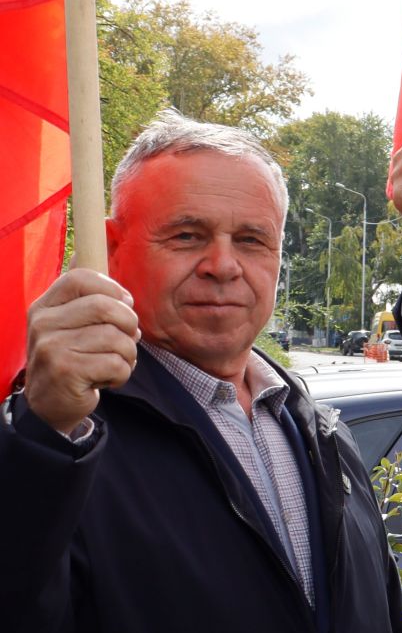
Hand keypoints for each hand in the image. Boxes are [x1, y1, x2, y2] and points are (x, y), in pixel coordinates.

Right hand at [23, 269, 139, 435]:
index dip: (113, 289)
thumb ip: (88, 289)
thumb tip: (106, 227)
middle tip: (128, 340)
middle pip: (105, 307)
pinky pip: (116, 364)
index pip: (81, 278)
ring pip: (116, 338)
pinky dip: (122, 374)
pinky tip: (107, 379)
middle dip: (129, 325)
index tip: (124, 306)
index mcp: (45, 306)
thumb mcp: (71, 323)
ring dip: (127, 355)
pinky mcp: (65, 371)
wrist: (50, 405)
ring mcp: (50, 347)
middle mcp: (43, 323)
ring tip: (114, 363)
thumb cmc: (73, 358)